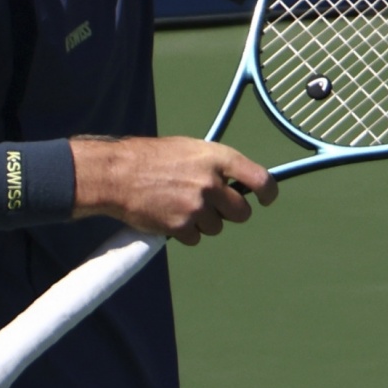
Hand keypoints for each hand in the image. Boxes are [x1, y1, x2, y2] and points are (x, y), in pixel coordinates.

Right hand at [71, 135, 277, 245]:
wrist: (119, 174)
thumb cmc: (153, 158)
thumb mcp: (190, 149)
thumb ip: (215, 166)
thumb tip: (235, 183)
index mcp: (217, 158)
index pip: (260, 179)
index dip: (268, 193)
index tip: (266, 199)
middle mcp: (211, 183)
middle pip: (241, 212)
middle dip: (229, 212)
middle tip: (211, 205)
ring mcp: (197, 207)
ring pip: (217, 227)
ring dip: (204, 222)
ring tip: (180, 205)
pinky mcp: (181, 227)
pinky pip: (196, 238)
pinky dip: (185, 232)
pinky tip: (169, 216)